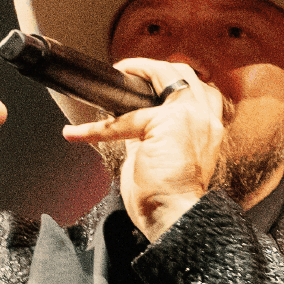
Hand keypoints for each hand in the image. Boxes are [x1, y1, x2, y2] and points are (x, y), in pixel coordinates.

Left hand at [62, 59, 226, 240]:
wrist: (176, 216)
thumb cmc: (169, 199)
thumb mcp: (163, 159)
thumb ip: (150, 136)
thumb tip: (128, 124)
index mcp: (207, 130)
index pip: (194, 95)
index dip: (167, 88)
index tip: (145, 87)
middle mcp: (205, 119)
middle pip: (185, 74)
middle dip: (155, 68)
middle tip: (128, 71)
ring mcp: (191, 116)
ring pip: (169, 73)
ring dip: (140, 68)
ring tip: (118, 74)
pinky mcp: (168, 122)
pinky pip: (126, 116)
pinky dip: (96, 127)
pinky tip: (76, 132)